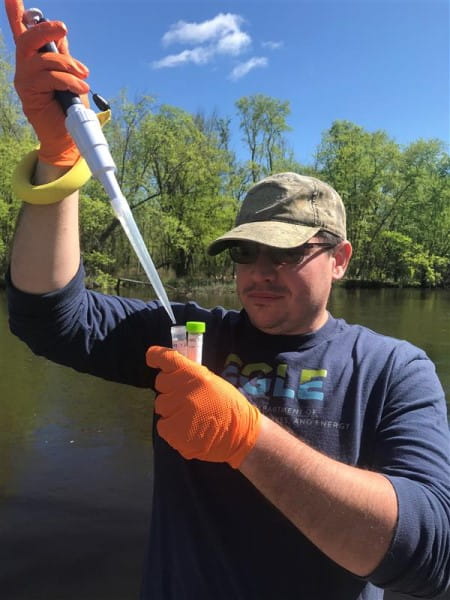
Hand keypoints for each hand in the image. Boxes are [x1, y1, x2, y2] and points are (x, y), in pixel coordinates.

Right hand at [5, 0, 89, 164]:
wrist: (67, 138)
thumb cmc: (68, 107)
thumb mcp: (69, 76)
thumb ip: (63, 57)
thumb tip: (61, 35)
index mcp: (35, 60)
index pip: (20, 30)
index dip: (14, 11)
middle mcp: (25, 67)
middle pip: (28, 40)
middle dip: (46, 31)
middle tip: (64, 29)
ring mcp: (24, 80)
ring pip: (43, 61)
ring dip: (68, 65)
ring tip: (85, 76)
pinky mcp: (29, 94)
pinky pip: (49, 78)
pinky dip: (68, 80)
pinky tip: (81, 87)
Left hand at [146, 346, 261, 467]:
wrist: (241, 434)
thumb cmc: (228, 405)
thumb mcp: (212, 381)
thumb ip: (191, 376)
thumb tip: (172, 372)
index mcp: (194, 375)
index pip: (166, 358)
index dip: (155, 356)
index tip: (152, 358)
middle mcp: (182, 391)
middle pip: (161, 384)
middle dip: (170, 389)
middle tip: (186, 397)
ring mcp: (176, 412)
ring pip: (161, 406)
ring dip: (171, 410)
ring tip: (191, 417)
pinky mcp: (173, 433)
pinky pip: (162, 425)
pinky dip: (171, 428)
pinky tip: (188, 429)